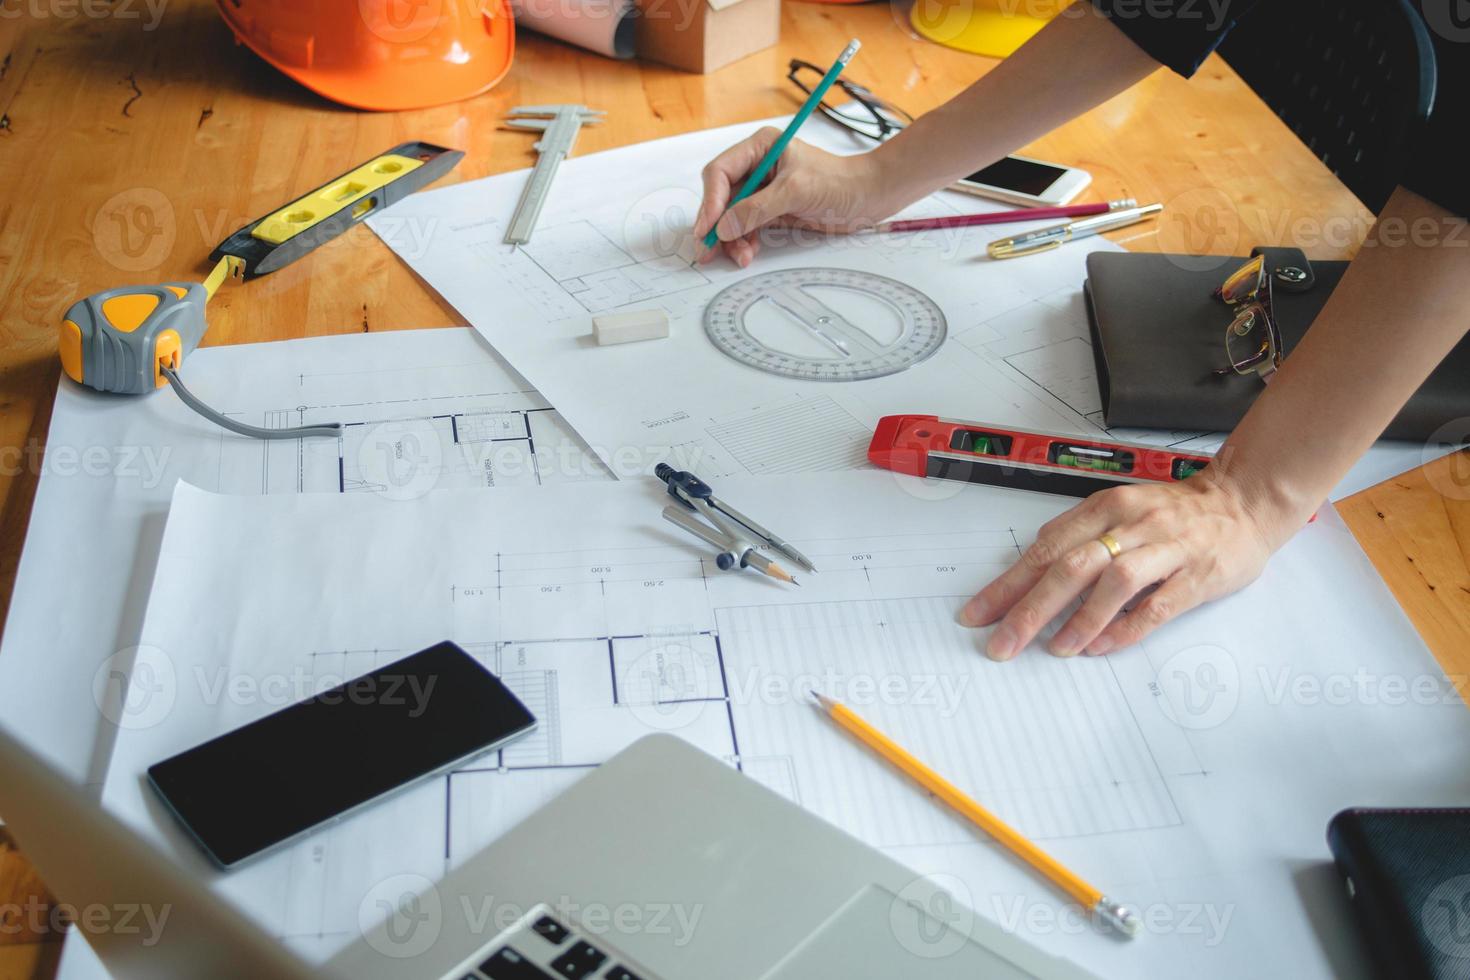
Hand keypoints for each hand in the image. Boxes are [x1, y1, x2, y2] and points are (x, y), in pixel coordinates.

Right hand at [693, 128, 896, 266]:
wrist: (868, 198)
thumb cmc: (839, 182)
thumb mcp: (795, 192)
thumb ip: (756, 209)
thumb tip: (724, 226)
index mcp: (759, 148)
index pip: (720, 172)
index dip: (711, 201)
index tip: (709, 228)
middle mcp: (756, 167)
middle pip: (721, 198)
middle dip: (716, 225)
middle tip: (708, 251)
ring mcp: (763, 191)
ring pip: (731, 217)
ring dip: (731, 239)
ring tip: (741, 256)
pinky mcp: (771, 211)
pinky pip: (746, 228)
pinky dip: (744, 242)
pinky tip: (749, 252)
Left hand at [958, 475, 1282, 659]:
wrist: (1245, 500)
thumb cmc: (1174, 511)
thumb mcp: (1119, 507)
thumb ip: (1078, 532)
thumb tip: (1032, 562)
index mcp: (1106, 507)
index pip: (1045, 548)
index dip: (1008, 583)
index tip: (978, 614)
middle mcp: (1132, 524)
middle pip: (1071, 566)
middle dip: (1029, 608)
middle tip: (1002, 643)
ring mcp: (1166, 549)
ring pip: (1114, 582)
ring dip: (1080, 619)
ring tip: (1054, 648)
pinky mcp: (1198, 575)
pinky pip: (1157, 606)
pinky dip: (1126, 628)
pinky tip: (1101, 646)